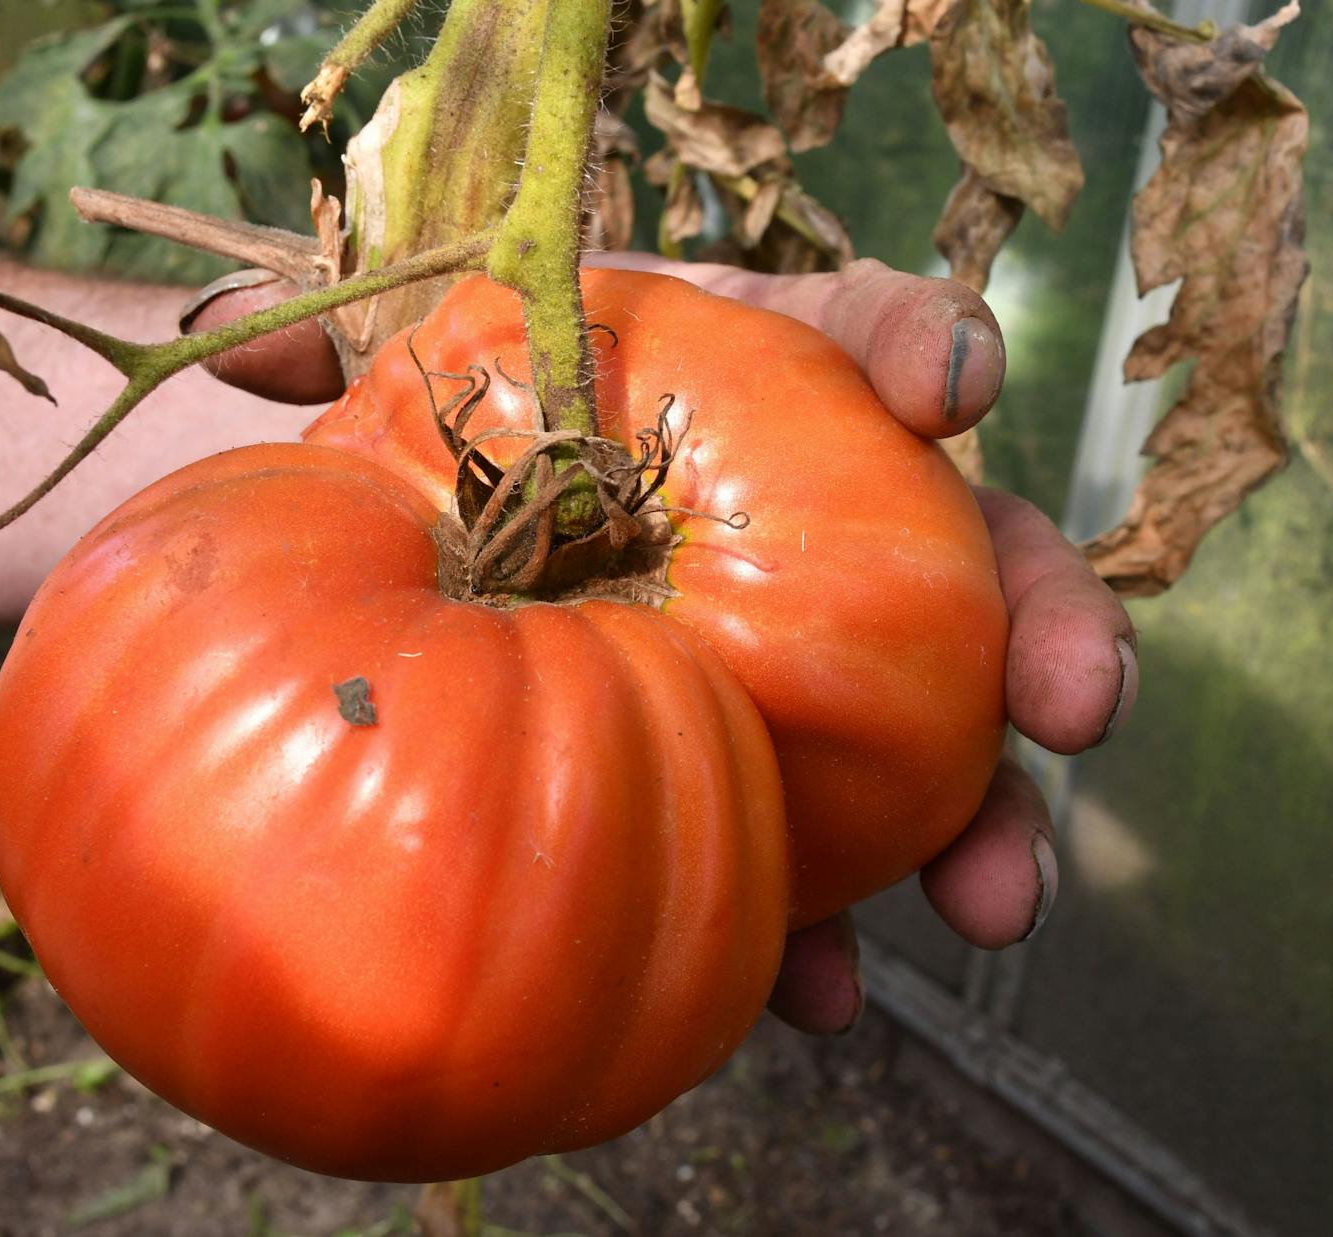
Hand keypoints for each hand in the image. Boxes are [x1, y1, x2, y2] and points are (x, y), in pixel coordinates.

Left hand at [184, 255, 1139, 1034]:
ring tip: (1000, 899)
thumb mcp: (386, 408)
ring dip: (981, 821)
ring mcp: (789, 672)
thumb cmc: (420, 475)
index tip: (951, 387)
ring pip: (925, 738)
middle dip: (1042, 626)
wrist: (412, 591)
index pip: (858, 336)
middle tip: (1078, 700)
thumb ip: (344, 359)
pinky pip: (809, 863)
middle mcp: (807, 522)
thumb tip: (254, 360)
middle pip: (961, 558)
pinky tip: (819, 995)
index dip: (921, 344)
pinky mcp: (744, 790)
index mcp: (747, 385)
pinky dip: (824, 932)